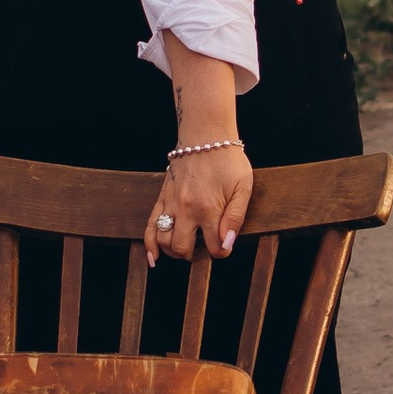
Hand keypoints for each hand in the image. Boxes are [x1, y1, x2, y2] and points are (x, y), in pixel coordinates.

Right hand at [147, 139, 253, 267]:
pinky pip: (150, 227)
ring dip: (173, 252)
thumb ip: (235, 218)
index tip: (224, 246)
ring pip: (164, 241)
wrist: (205, 135)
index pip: (213, 247)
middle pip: (182, 249)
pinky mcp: (162, 198)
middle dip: (194, 256)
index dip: (222, 251)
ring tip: (185, 248)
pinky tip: (153, 259)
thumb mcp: (243, 187)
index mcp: (209, 208)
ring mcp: (171, 204)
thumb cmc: (228, 161)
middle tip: (204, 248)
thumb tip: (226, 244)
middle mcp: (187, 209)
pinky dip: (149, 245)